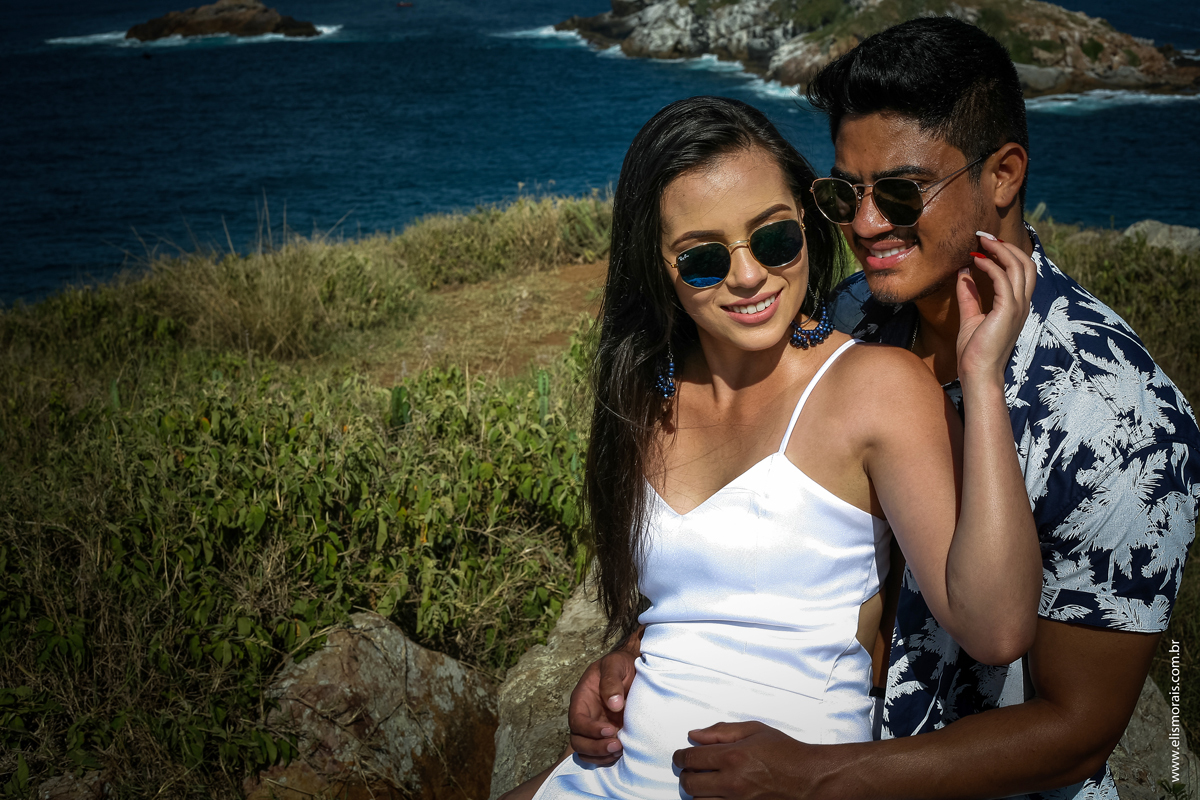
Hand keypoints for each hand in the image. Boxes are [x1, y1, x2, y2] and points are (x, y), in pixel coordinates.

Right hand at [566, 648, 637, 763]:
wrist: (633, 669)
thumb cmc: (620, 665)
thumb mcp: (614, 664)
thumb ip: (611, 681)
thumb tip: (614, 704)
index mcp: (582, 699)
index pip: (577, 721)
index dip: (590, 729)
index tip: (610, 729)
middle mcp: (586, 716)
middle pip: (578, 741)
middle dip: (595, 748)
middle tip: (617, 745)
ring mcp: (596, 728)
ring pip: (587, 752)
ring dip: (601, 756)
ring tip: (621, 750)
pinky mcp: (608, 736)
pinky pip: (600, 755)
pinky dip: (608, 759)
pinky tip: (623, 752)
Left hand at [673, 721, 831, 799]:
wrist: (810, 779)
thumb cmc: (786, 754)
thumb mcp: (755, 730)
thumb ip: (721, 731)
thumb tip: (695, 735)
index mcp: (733, 756)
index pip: (690, 759)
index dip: (679, 757)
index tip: (680, 757)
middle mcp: (733, 782)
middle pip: (690, 784)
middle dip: (686, 775)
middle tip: (691, 770)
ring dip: (698, 792)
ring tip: (706, 782)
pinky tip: (717, 794)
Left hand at [956, 232, 1036, 386]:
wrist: (978, 375)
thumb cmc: (974, 353)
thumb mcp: (970, 318)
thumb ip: (969, 296)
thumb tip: (964, 273)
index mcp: (1016, 306)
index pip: (1022, 271)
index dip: (1007, 253)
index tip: (985, 244)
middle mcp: (1022, 304)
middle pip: (1026, 264)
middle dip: (1006, 246)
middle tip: (984, 236)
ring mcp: (1018, 307)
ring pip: (1019, 267)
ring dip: (1000, 250)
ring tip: (981, 242)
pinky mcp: (1008, 311)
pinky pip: (1003, 279)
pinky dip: (991, 266)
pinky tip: (976, 261)